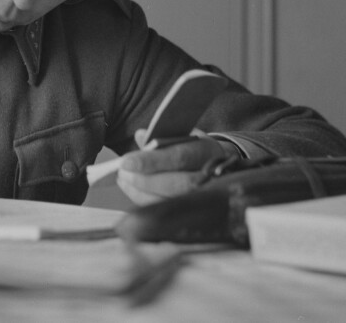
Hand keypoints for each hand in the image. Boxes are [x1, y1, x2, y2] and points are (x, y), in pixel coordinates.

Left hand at [116, 137, 238, 205]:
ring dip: (142, 192)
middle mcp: (211, 176)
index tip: (126, 161)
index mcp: (207, 150)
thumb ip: (162, 135)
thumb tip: (140, 135)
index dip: (151, 161)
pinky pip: (169, 211)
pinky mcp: (198, 212)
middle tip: (122, 172)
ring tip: (124, 179)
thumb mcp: (183, 134)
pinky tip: (132, 189)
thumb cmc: (195, 148)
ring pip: (173, 201)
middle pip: (177, 183)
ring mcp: (207, 197)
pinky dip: (146, 201)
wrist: (223, 166)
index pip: (179, 157)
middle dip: (144, 180)